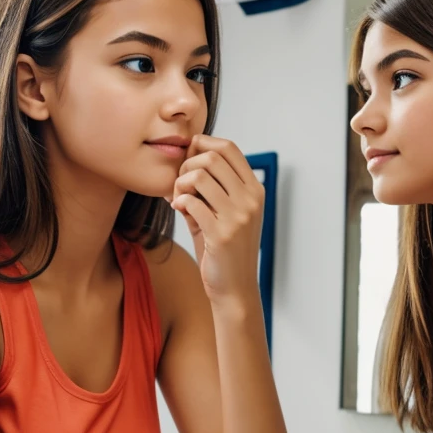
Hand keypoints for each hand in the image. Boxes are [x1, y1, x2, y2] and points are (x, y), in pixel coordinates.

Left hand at [170, 135, 263, 306]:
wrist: (234, 288)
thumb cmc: (224, 249)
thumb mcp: (225, 213)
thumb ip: (211, 186)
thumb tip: (186, 155)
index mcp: (254, 190)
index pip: (229, 148)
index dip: (203, 144)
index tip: (188, 158)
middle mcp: (250, 200)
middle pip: (212, 157)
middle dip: (186, 165)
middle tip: (179, 184)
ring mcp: (238, 217)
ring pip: (199, 176)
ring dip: (180, 184)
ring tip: (178, 199)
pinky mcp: (221, 234)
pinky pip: (191, 202)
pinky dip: (178, 202)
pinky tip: (178, 210)